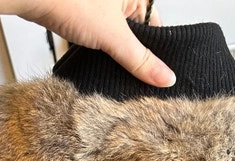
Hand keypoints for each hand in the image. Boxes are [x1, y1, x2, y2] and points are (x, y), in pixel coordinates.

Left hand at [16, 0, 175, 87]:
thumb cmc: (68, 0)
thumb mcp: (113, 37)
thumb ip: (140, 60)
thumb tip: (166, 78)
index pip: (156, 26)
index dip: (153, 53)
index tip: (151, 75)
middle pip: (133, 32)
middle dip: (127, 54)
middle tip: (126, 74)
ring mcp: (98, 2)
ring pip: (112, 34)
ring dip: (107, 52)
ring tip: (105, 64)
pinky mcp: (78, 9)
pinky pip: (93, 32)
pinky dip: (91, 46)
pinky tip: (88, 57)